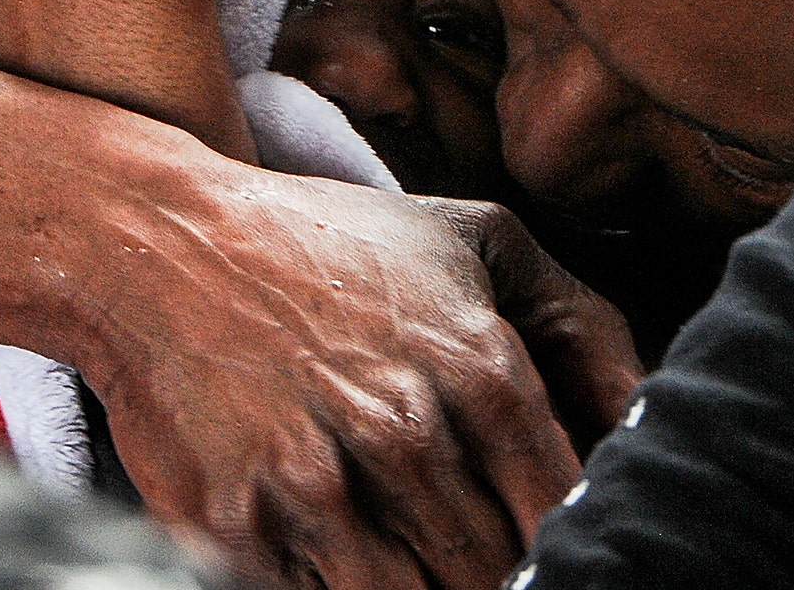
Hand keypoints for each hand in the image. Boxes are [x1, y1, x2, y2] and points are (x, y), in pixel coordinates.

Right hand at [88, 183, 642, 589]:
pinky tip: (328, 549)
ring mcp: (316, 488)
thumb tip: (644, 416)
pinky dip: (330, 589)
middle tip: (469, 548)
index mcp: (479, 369)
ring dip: (416, 587)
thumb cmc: (321, 244)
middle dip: (491, 572)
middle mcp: (404, 433)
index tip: (547, 547)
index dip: (564, 544)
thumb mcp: (471, 239)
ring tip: (402, 549)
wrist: (150, 243)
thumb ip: (582, 322)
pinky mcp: (237, 528)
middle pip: (492, 574)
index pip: (562, 513)